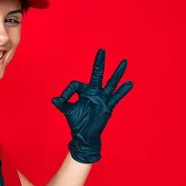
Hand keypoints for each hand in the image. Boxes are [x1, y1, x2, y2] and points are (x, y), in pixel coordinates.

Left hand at [52, 48, 133, 163]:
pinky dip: (122, 91)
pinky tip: (130, 83)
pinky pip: (115, 97)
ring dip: (117, 73)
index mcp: (83, 91)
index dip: (68, 91)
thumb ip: (63, 104)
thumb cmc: (76, 121)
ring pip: (110, 83)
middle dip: (99, 63)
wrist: (83, 135)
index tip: (62, 100)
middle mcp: (94, 92)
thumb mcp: (68, 111)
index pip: (76, 84)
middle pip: (97, 74)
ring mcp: (102, 98)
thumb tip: (55, 99)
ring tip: (124, 62)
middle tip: (102, 50)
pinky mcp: (107, 106)